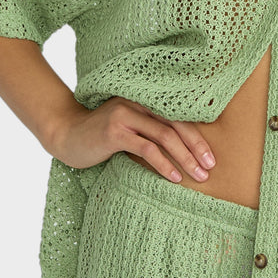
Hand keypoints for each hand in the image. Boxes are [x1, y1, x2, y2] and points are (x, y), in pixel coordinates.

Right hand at [48, 96, 215, 182]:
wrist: (66, 135)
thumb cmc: (101, 137)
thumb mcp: (130, 130)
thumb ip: (151, 132)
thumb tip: (184, 152)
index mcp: (145, 100)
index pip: (178, 117)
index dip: (197, 137)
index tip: (211, 157)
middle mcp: (137, 103)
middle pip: (176, 125)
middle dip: (197, 147)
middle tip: (211, 167)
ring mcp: (126, 115)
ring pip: (165, 136)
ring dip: (185, 158)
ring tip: (199, 175)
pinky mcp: (115, 131)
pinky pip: (147, 148)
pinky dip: (163, 163)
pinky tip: (174, 177)